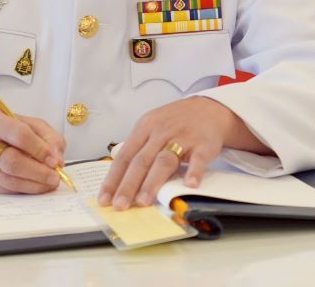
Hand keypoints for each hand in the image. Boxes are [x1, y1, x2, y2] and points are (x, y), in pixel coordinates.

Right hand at [0, 109, 65, 193]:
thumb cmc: (6, 131)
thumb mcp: (28, 124)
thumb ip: (47, 137)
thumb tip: (57, 159)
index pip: (19, 135)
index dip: (40, 150)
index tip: (55, 161)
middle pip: (11, 161)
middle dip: (38, 172)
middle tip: (55, 177)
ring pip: (8, 180)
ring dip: (33, 184)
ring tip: (49, 184)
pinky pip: (5, 190)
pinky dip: (24, 190)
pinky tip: (36, 186)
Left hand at [98, 96, 247, 209]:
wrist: (209, 109)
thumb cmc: (176, 122)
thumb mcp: (152, 126)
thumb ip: (137, 148)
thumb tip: (117, 177)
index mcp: (145, 128)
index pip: (125, 156)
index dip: (113, 178)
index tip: (104, 198)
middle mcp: (161, 132)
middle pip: (141, 161)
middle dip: (128, 185)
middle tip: (119, 205)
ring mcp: (183, 137)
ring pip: (164, 161)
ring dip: (152, 182)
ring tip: (142, 202)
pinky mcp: (203, 144)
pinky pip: (198, 159)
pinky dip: (194, 172)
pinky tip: (189, 185)